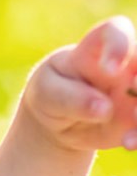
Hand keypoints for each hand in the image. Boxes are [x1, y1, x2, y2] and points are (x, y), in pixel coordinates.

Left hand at [22, 16, 136, 152]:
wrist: (58, 120)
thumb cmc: (51, 93)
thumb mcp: (47, 93)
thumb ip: (70, 97)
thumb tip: (104, 108)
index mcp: (99, 48)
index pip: (116, 32)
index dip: (119, 46)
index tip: (111, 69)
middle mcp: (127, 64)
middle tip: (134, 89)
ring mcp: (136, 90)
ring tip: (128, 136)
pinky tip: (128, 144)